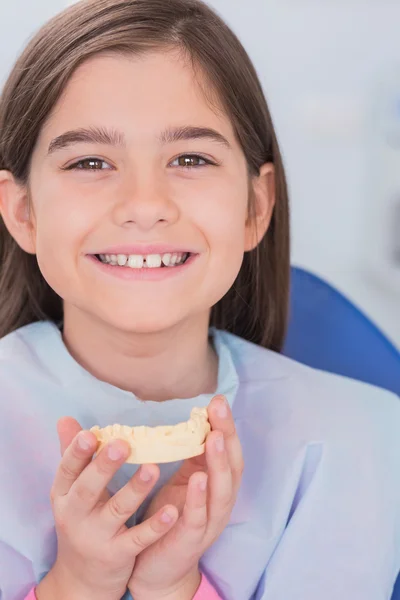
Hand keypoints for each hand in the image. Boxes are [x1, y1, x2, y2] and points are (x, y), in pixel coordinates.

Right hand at [36, 418, 178, 599]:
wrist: (82, 578)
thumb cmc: (82, 520)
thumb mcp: (72, 491)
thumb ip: (74, 456)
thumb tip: (65, 418)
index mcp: (64, 495)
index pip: (66, 470)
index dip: (76, 453)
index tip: (90, 433)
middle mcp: (75, 516)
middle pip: (88, 489)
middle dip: (103, 467)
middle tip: (122, 444)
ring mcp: (97, 537)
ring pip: (117, 511)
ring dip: (135, 489)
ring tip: (154, 469)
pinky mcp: (118, 555)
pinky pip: (138, 538)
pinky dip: (155, 526)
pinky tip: (172, 511)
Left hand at [128, 395, 243, 599]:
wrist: (158, 568)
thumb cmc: (171, 517)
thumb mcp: (184, 481)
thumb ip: (191, 455)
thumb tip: (194, 419)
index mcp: (217, 483)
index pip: (228, 450)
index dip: (226, 425)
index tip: (218, 399)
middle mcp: (220, 501)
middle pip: (232, 466)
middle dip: (228, 436)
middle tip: (219, 409)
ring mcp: (210, 521)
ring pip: (222, 491)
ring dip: (220, 464)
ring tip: (215, 438)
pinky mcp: (192, 540)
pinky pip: (199, 518)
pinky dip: (200, 499)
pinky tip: (198, 480)